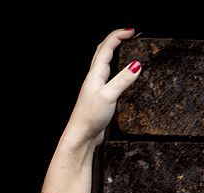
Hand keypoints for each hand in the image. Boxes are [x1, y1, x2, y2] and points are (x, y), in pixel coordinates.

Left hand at [64, 28, 141, 146]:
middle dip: (116, 40)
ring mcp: (96, 87)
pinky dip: (117, 69)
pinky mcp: (100, 97)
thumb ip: (122, 80)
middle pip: (102, 52)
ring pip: (104, 64)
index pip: (106, 48)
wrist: (81, 136)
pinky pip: (109, 77)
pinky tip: (123, 75)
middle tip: (130, 34)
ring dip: (115, 52)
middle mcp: (94, 79)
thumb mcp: (109, 96)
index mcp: (95, 75)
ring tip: (127, 48)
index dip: (118, 36)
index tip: (132, 31)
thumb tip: (136, 64)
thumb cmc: (89, 118)